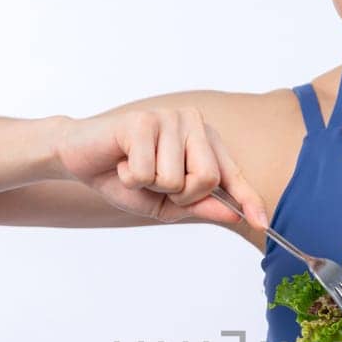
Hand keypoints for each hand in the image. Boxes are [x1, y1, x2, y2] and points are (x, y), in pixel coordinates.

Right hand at [55, 104, 269, 225]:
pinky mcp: (143, 121)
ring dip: (150, 186)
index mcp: (204, 141)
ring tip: (135, 169)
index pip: (231, 175)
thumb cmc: (127, 177)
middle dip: (179, 195)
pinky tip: (121, 162)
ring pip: (175, 179)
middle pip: (207, 178)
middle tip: (155, 183)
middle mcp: (192, 123)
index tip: (261, 223)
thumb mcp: (167, 202)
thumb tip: (234, 215)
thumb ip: (200, 206)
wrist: (81, 158)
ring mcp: (168, 118)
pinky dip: (130, 178)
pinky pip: (147, 172)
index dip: (247, 200)